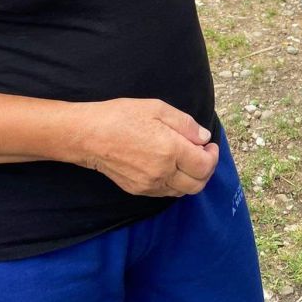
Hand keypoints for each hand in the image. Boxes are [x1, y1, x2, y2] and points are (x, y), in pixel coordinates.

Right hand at [77, 98, 218, 197]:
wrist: (89, 136)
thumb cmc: (121, 116)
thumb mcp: (157, 108)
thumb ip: (185, 124)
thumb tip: (204, 138)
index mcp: (170, 150)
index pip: (205, 165)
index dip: (213, 156)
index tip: (209, 145)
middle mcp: (162, 172)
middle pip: (198, 184)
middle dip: (206, 169)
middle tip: (202, 153)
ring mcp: (149, 185)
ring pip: (183, 191)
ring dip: (192, 178)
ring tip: (187, 159)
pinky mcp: (138, 190)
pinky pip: (166, 193)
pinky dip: (176, 183)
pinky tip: (170, 166)